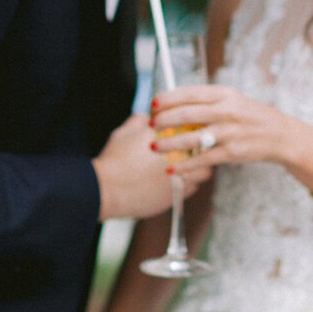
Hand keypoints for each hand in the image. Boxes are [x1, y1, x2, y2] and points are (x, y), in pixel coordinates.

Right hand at [93, 115, 210, 220]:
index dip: (195, 126)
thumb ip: (140, 120)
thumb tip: (147, 117)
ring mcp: (181, 176)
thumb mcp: (124, 132)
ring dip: (198, 166)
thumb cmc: (114, 160)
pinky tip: (177, 180)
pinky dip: (188, 183)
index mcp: (167, 135)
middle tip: (194, 146)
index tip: (192, 127)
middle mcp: (179, 154)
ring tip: (188, 165)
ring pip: (204, 170)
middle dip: (202, 146)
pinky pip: (193, 187)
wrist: (108, 189)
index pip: (192, 125)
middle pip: (204, 147)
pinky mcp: (178, 194)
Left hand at [150, 84, 301, 172]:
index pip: (189, 93)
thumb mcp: (232, 99)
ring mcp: (229, 132)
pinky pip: (202, 159)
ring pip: (191, 138)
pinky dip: (184, 164)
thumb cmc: (250, 115)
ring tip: (153, 146)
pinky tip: (171, 168)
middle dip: (163, 120)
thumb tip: (175, 102)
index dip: (167, 99)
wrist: (279, 135)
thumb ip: (207, 100)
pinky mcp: (231, 152)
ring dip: (168, 143)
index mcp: (224, 94)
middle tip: (150, 125)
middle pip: (186, 114)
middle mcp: (226, 111)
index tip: (153, 104)